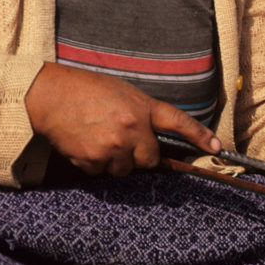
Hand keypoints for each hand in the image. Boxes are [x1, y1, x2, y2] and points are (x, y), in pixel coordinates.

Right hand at [25, 62, 220, 175]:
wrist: (48, 96)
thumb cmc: (84, 90)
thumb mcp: (121, 93)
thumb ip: (140, 114)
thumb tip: (151, 138)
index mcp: (142, 107)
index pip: (179, 122)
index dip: (199, 136)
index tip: (216, 147)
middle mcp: (132, 128)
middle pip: (150, 160)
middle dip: (139, 155)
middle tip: (120, 139)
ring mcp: (114, 147)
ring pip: (126, 170)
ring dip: (115, 162)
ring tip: (98, 138)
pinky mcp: (94, 161)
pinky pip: (102, 174)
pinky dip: (95, 165)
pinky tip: (85, 145)